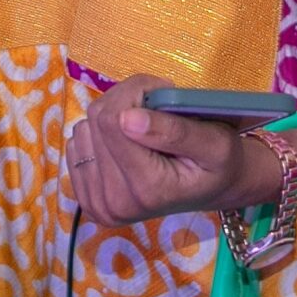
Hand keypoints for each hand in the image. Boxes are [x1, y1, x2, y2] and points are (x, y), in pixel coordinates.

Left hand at [66, 74, 266, 224]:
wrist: (213, 189)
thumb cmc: (220, 163)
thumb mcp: (215, 143)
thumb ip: (174, 130)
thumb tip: (127, 118)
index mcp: (147, 189)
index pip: (113, 120)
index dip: (136, 92)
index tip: (164, 93)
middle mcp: (115, 202)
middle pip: (97, 121)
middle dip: (126, 102)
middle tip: (157, 109)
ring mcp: (97, 203)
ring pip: (84, 128)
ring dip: (112, 117)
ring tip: (144, 129)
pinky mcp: (87, 198)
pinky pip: (77, 144)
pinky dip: (100, 135)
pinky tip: (126, 144)